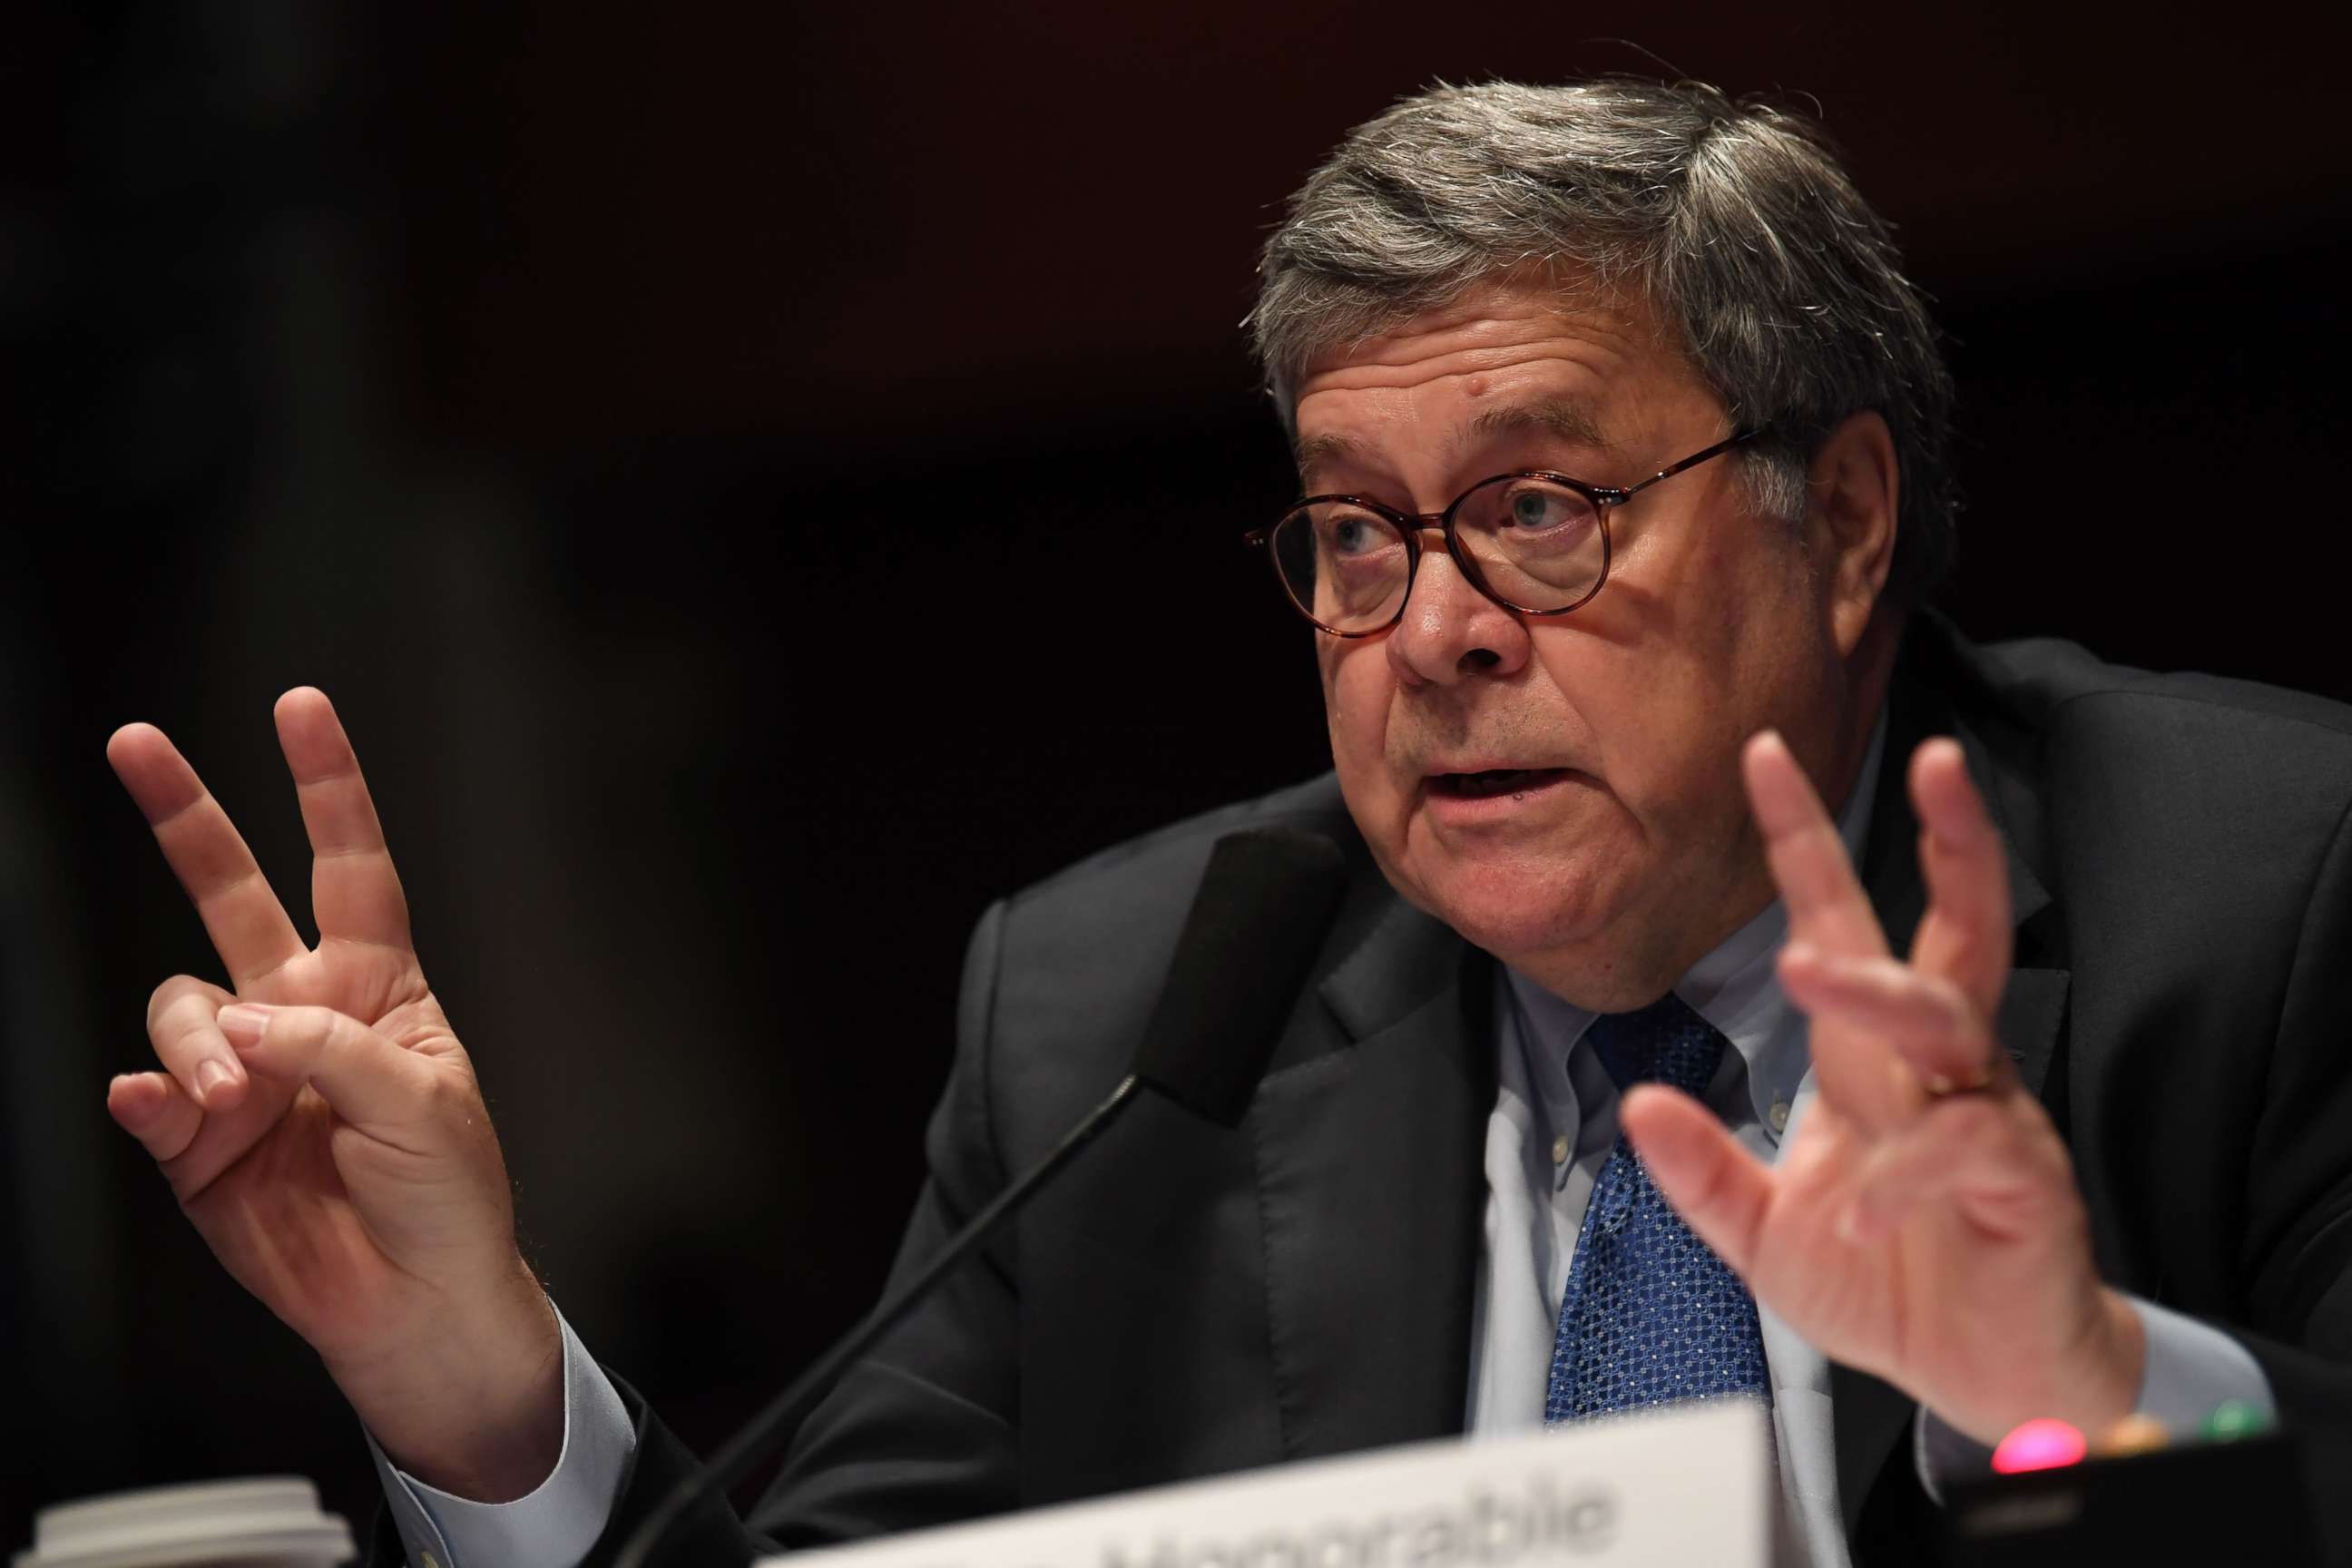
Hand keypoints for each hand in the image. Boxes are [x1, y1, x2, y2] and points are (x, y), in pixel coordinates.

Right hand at [104, 689, 562, 1499]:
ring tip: (226, 1097)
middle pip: (231, 892)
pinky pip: (151, 1094)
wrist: (416, 1298)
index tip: (301, 706)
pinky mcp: (194, 1139)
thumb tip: (241, 1019)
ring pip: (182, 1004)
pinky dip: (153, 1096)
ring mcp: (243, 1069)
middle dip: (184, 815)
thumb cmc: (446, 1192)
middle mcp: (300, 1010)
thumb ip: (331, 1046)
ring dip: (196, 1042)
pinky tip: (171, 1108)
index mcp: (377, 984)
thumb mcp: (422, 1102)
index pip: (351, 864)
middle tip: (135, 741)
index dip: (326, 786)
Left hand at [1621, 731, 2142, 1445]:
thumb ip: (1702, 1174)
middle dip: (1949, 840)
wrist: (1981, 1376)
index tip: (1764, 753)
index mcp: (1869, 1059)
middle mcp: (1936, 1066)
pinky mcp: (2024, 1182)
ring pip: (1951, 1016)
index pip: (1837, 920)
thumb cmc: (1887, 1281)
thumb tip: (1636, 1107)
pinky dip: (1898, 1180)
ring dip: (1877, 987)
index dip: (1803, 839)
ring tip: (1805, 967)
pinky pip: (1965, 1149)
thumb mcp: (1763, 1233)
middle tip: (1931, 761)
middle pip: (1956, 927)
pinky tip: (1856, 1220)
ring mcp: (1989, 1116)